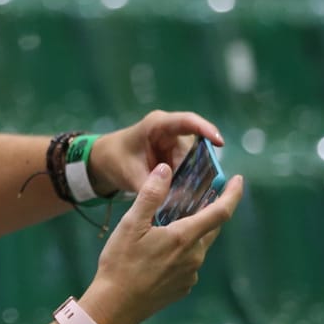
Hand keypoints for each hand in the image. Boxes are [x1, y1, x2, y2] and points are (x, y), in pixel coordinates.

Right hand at [85, 162, 246, 323]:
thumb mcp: (130, 224)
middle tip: (198, 198)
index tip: (238, 180)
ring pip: (198, 246)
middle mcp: (194, 256)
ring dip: (190, 233)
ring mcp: (190, 274)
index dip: (233, 194)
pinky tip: (159, 254)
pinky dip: (181, 252)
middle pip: (211, 228)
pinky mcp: (183, 287)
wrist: (115, 305)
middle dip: (209, 212)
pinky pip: (189, 263)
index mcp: (184, 237)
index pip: (220, 212)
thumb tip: (165, 169)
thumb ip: (150, 195)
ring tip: (169, 227)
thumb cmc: (121, 263)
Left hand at [89, 110, 223, 197]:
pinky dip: (187, 182)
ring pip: (193, 162)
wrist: (103, 161)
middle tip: (201, 190)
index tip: (220, 143)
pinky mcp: (175, 156)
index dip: (205, 129)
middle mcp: (170, 131)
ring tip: (190, 197)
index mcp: (157, 125)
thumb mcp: (130, 175)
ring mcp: (174, 144)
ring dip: (192, 179)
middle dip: (199, 169)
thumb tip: (175, 200)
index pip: (186, 122)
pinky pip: (188, 169)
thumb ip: (152, 187)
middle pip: (194, 148)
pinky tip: (186, 197)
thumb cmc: (114, 160)